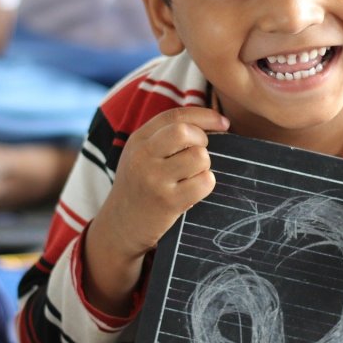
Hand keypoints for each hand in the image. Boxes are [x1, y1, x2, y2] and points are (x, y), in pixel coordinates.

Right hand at [83, 108, 228, 314]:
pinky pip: (204, 182)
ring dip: (204, 166)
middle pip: (185, 131)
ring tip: (192, 176)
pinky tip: (193, 191)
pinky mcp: (167, 202)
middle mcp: (143, 156)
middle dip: (202, 140)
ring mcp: (154, 179)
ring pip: (199, 157)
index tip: (223, 123)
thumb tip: (213, 121)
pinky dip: (206, 184)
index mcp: (138, 139)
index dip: (205, 115)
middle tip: (199, 154)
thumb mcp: (142, 155)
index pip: (176, 115)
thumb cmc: (140, 186)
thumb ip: (166, 136)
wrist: (119, 227)